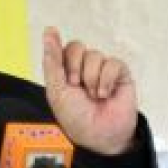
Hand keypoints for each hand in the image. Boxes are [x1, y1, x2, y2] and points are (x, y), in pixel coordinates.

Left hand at [42, 27, 137, 154]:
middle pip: (77, 46)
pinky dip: (106, 80)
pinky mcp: (119, 74)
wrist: (100, 136)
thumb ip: (52, 62)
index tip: (51, 32)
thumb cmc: (77, 118)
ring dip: (91, 78)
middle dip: (74, 66)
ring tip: (93, 96)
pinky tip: (105, 94)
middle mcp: (82, 69)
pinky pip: (112, 63)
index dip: (56, 47)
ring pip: (94, 55)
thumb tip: (48, 32)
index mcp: (64, 73)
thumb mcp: (57, 91)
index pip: (60, 49)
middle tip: (75, 85)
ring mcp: (101, 70)